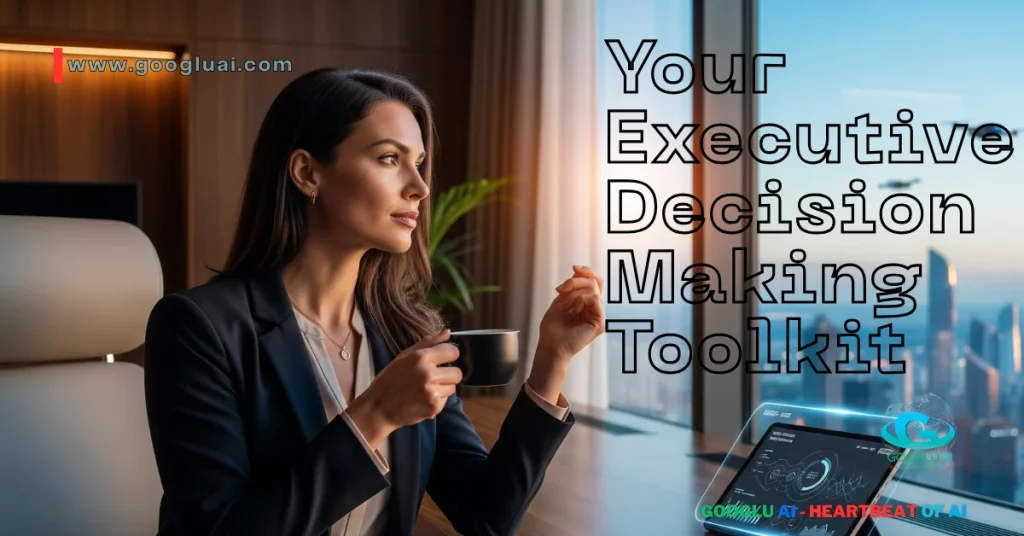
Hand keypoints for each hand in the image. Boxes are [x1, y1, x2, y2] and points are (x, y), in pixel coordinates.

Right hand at [346, 329, 461, 447]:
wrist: (378, 407)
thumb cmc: (390, 379)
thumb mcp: (405, 356)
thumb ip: (428, 342)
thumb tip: (448, 332)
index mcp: (421, 358)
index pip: (453, 351)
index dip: (449, 355)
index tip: (443, 360)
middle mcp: (428, 374)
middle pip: (457, 372)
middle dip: (448, 375)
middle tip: (434, 378)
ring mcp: (432, 392)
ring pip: (453, 387)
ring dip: (443, 388)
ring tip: (426, 389)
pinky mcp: (434, 407)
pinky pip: (446, 400)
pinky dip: (437, 400)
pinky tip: (423, 400)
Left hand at [536, 265, 605, 364]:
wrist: (550, 346)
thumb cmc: (553, 328)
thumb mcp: (560, 301)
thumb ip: (571, 287)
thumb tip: (578, 271)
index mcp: (585, 302)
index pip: (593, 281)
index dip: (586, 271)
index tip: (574, 268)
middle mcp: (593, 307)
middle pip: (595, 281)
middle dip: (577, 280)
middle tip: (562, 289)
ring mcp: (597, 315)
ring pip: (594, 289)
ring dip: (576, 290)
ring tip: (565, 301)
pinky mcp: (600, 323)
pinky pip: (596, 300)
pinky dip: (582, 300)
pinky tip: (574, 308)